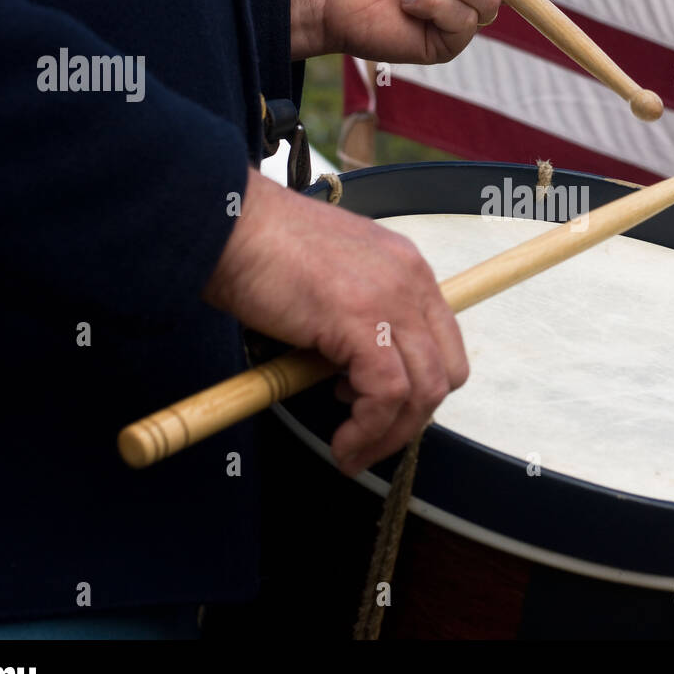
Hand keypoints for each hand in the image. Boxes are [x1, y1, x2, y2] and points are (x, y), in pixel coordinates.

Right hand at [203, 169, 468, 475]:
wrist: (228, 223)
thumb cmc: (261, 251)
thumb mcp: (332, 281)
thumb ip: (356, 320)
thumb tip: (354, 376)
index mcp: (408, 268)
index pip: (443, 344)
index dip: (419, 388)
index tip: (385, 413)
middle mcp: (412, 280)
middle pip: (445, 372)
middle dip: (412, 419)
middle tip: (371, 440)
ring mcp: (392, 299)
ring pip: (424, 390)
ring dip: (389, 435)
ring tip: (351, 450)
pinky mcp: (364, 321)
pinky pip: (387, 395)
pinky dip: (368, 430)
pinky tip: (341, 441)